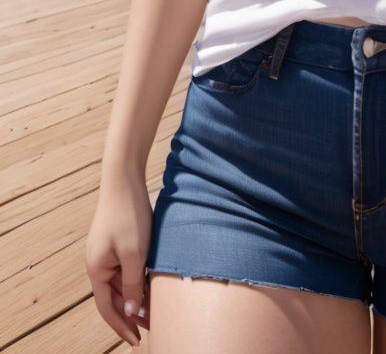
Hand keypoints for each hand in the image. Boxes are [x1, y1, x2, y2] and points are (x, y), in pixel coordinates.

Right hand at [86, 176, 152, 346]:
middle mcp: (98, 263)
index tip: (135, 341)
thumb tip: (132, 313)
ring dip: (137, 297)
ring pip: (122, 283)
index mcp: (97, 270)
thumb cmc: (128, 215)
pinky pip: (126, 268)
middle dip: (132, 314)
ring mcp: (107, 252)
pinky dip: (138, 279)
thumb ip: (133, 285)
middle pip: (115, 297)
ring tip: (156, 311)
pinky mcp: (117, 241)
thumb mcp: (134, 253)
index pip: (107, 308)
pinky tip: (153, 284)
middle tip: (152, 329)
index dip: (121, 326)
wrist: (124, 178)